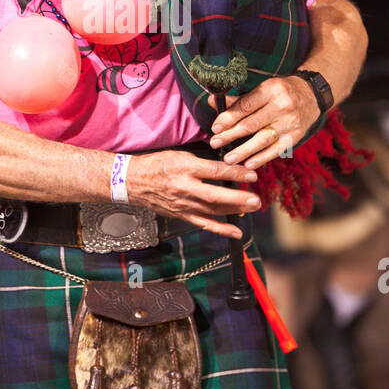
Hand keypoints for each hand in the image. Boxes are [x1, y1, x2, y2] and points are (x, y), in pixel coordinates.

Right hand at [126, 151, 261, 239]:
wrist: (133, 182)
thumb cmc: (157, 165)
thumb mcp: (180, 155)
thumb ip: (202, 162)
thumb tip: (227, 165)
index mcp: (184, 168)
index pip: (214, 171)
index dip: (235, 174)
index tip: (251, 175)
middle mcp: (184, 188)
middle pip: (215, 196)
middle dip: (237, 199)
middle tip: (256, 200)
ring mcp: (183, 204)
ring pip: (213, 211)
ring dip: (234, 211)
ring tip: (252, 208)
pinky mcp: (181, 215)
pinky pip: (204, 224)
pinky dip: (221, 230)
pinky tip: (236, 232)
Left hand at [208, 75, 319, 168]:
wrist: (311, 96)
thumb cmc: (280, 92)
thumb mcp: (262, 89)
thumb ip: (238, 99)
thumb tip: (212, 101)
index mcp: (271, 90)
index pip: (245, 106)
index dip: (228, 118)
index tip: (216, 128)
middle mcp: (282, 106)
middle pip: (252, 124)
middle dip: (231, 135)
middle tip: (215, 143)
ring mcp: (290, 122)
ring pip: (263, 139)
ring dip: (244, 151)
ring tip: (229, 159)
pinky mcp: (296, 136)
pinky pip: (276, 150)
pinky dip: (262, 158)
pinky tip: (249, 165)